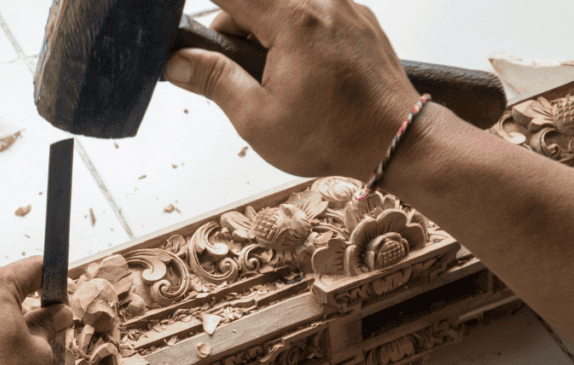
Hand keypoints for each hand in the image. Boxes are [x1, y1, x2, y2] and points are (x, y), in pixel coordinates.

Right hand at [163, 0, 421, 178]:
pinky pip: (314, 13)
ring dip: (266, 33)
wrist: (396, 143)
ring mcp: (345, 8)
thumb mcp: (257, 117)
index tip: (192, 31)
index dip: (207, 11)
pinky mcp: (360, 20)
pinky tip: (301, 73)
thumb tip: (176, 61)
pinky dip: (295, 34)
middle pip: (258, 0)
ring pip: (286, 6)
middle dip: (236, 28)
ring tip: (273, 78)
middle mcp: (322, 2)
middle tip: (235, 73)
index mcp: (292, 20)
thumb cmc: (331, 135)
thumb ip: (213, 81)